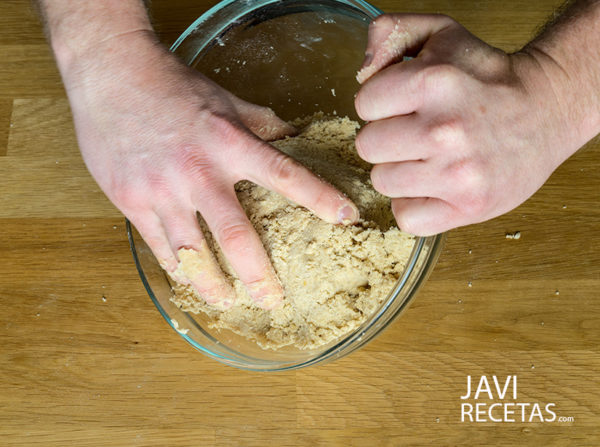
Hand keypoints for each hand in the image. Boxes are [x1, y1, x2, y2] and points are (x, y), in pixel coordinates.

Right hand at [63, 31, 357, 309]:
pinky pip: (159, 247)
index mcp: (229, 143)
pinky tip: (190, 277)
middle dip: (258, 276)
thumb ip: (262, 125)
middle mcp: (197, 171)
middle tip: (273, 301)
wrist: (110, 75)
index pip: (285, 176)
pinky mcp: (130, 201)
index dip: (320, 199)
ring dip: (212, 285)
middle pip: (235, 237)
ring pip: (191, 254)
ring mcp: (161, 190)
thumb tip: (296, 141)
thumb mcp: (227, 101)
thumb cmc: (173, 86)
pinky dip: (178, 268)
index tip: (347, 218)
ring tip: (228, 301)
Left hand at [355, 14, 578, 234]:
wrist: (545, 111)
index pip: (363, 105)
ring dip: (398, 171)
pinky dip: (412, 204)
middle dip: (385, 138)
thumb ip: (392, 33)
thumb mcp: (442, 34)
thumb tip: (363, 66)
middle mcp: (444, 130)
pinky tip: (430, 186)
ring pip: (382, 181)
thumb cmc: (486, 76)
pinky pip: (406, 217)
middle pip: (367, 147)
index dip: (378, 104)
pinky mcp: (468, 207)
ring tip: (426, 158)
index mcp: (434, 82)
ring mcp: (457, 173)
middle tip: (413, 134)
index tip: (401, 105)